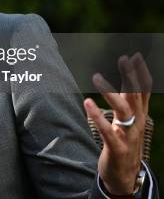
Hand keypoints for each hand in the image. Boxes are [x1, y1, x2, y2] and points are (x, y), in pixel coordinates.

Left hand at [84, 52, 151, 194]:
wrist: (124, 176)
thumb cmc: (123, 143)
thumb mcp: (127, 121)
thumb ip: (125, 102)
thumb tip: (124, 81)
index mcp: (138, 115)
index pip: (143, 91)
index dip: (140, 73)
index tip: (135, 55)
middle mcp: (136, 123)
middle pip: (135, 96)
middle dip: (130, 76)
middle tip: (124, 58)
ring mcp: (128, 135)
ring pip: (122, 109)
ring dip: (109, 92)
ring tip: (96, 76)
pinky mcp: (117, 147)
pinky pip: (107, 129)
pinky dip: (97, 116)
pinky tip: (87, 102)